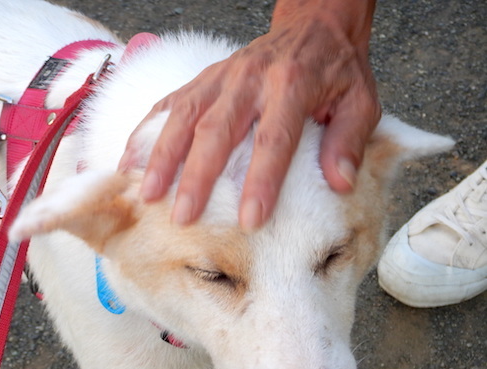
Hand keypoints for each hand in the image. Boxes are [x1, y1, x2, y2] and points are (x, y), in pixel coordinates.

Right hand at [120, 0, 379, 229]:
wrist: (314, 26)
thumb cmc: (336, 72)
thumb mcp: (361, 102)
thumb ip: (349, 141)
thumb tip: (340, 183)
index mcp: (292, 84)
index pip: (273, 139)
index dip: (261, 181)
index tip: (250, 220)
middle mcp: (249, 78)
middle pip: (217, 130)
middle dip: (197, 176)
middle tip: (183, 216)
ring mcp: (219, 76)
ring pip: (184, 116)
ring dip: (162, 156)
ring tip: (147, 193)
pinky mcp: (201, 78)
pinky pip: (167, 104)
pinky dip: (145, 133)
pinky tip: (129, 162)